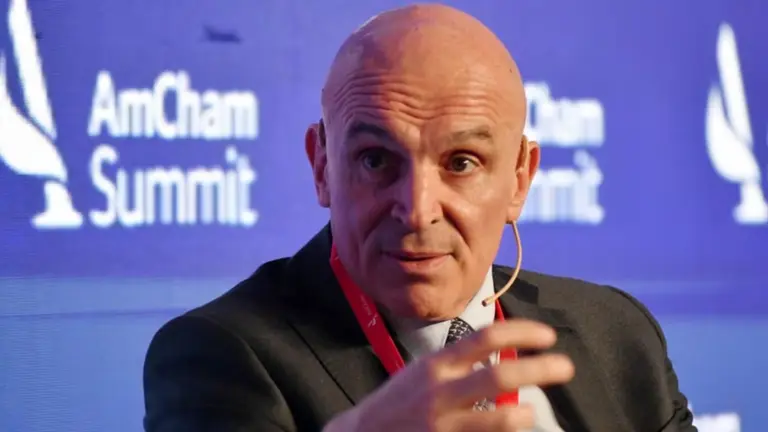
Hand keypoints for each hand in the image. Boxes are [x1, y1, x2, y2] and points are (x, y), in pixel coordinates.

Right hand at [323, 319, 574, 431]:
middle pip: (500, 376)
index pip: (485, 338)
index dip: (521, 333)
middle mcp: (442, 392)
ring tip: (533, 413)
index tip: (548, 336)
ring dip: (523, 416)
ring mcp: (444, 425)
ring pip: (498, 420)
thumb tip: (502, 356)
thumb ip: (458, 365)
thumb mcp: (422, 373)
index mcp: (437, 365)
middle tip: (566, 367)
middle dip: (539, 369)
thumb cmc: (398, 402)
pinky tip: (514, 430)